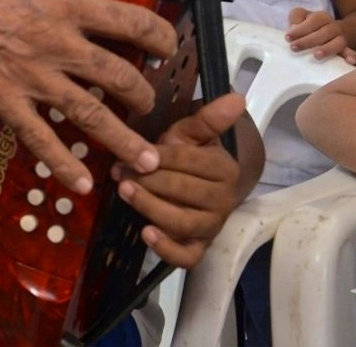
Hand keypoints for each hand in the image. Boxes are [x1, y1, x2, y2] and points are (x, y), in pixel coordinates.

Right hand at [0, 0, 177, 193]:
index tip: (169, 48)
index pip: (132, 23)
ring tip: (146, 161)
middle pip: (120, 77)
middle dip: (145, 96)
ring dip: (123, 140)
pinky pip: (40, 136)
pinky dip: (63, 162)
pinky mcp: (5, 99)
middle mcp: (58, 45)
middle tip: (154, 108)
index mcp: (66, 5)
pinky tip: (82, 182)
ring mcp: (32, 77)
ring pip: (90, 114)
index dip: (160, 37)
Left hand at [113, 93, 245, 268]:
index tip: (130, 149)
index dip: (159, 157)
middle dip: (147, 180)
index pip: (189, 163)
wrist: (196, 184)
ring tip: (124, 191)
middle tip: (118, 171)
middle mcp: (223, 200)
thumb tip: (237, 97)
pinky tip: (145, 233)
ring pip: (182, 223)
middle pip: (183, 192)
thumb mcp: (191, 134)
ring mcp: (211, 226)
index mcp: (225, 169)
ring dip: (150, 207)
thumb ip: (208, 119)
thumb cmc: (187, 155)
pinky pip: (187, 257)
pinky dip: (167, 249)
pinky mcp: (199, 248)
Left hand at [287, 7, 349, 60]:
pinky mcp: (345, 49)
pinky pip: (351, 52)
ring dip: (327, 49)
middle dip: (308, 41)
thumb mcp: (301, 17)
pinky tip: (349, 62)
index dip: (300, 29)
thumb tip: (294, 26)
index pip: (313, 21)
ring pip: (338, 42)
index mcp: (321, 17)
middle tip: (294, 48)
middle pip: (324, 32)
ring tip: (316, 56)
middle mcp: (333, 26)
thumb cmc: (309, 25)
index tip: (288, 38)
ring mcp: (341, 38)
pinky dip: (351, 56)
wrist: (331, 30)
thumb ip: (296, 17)